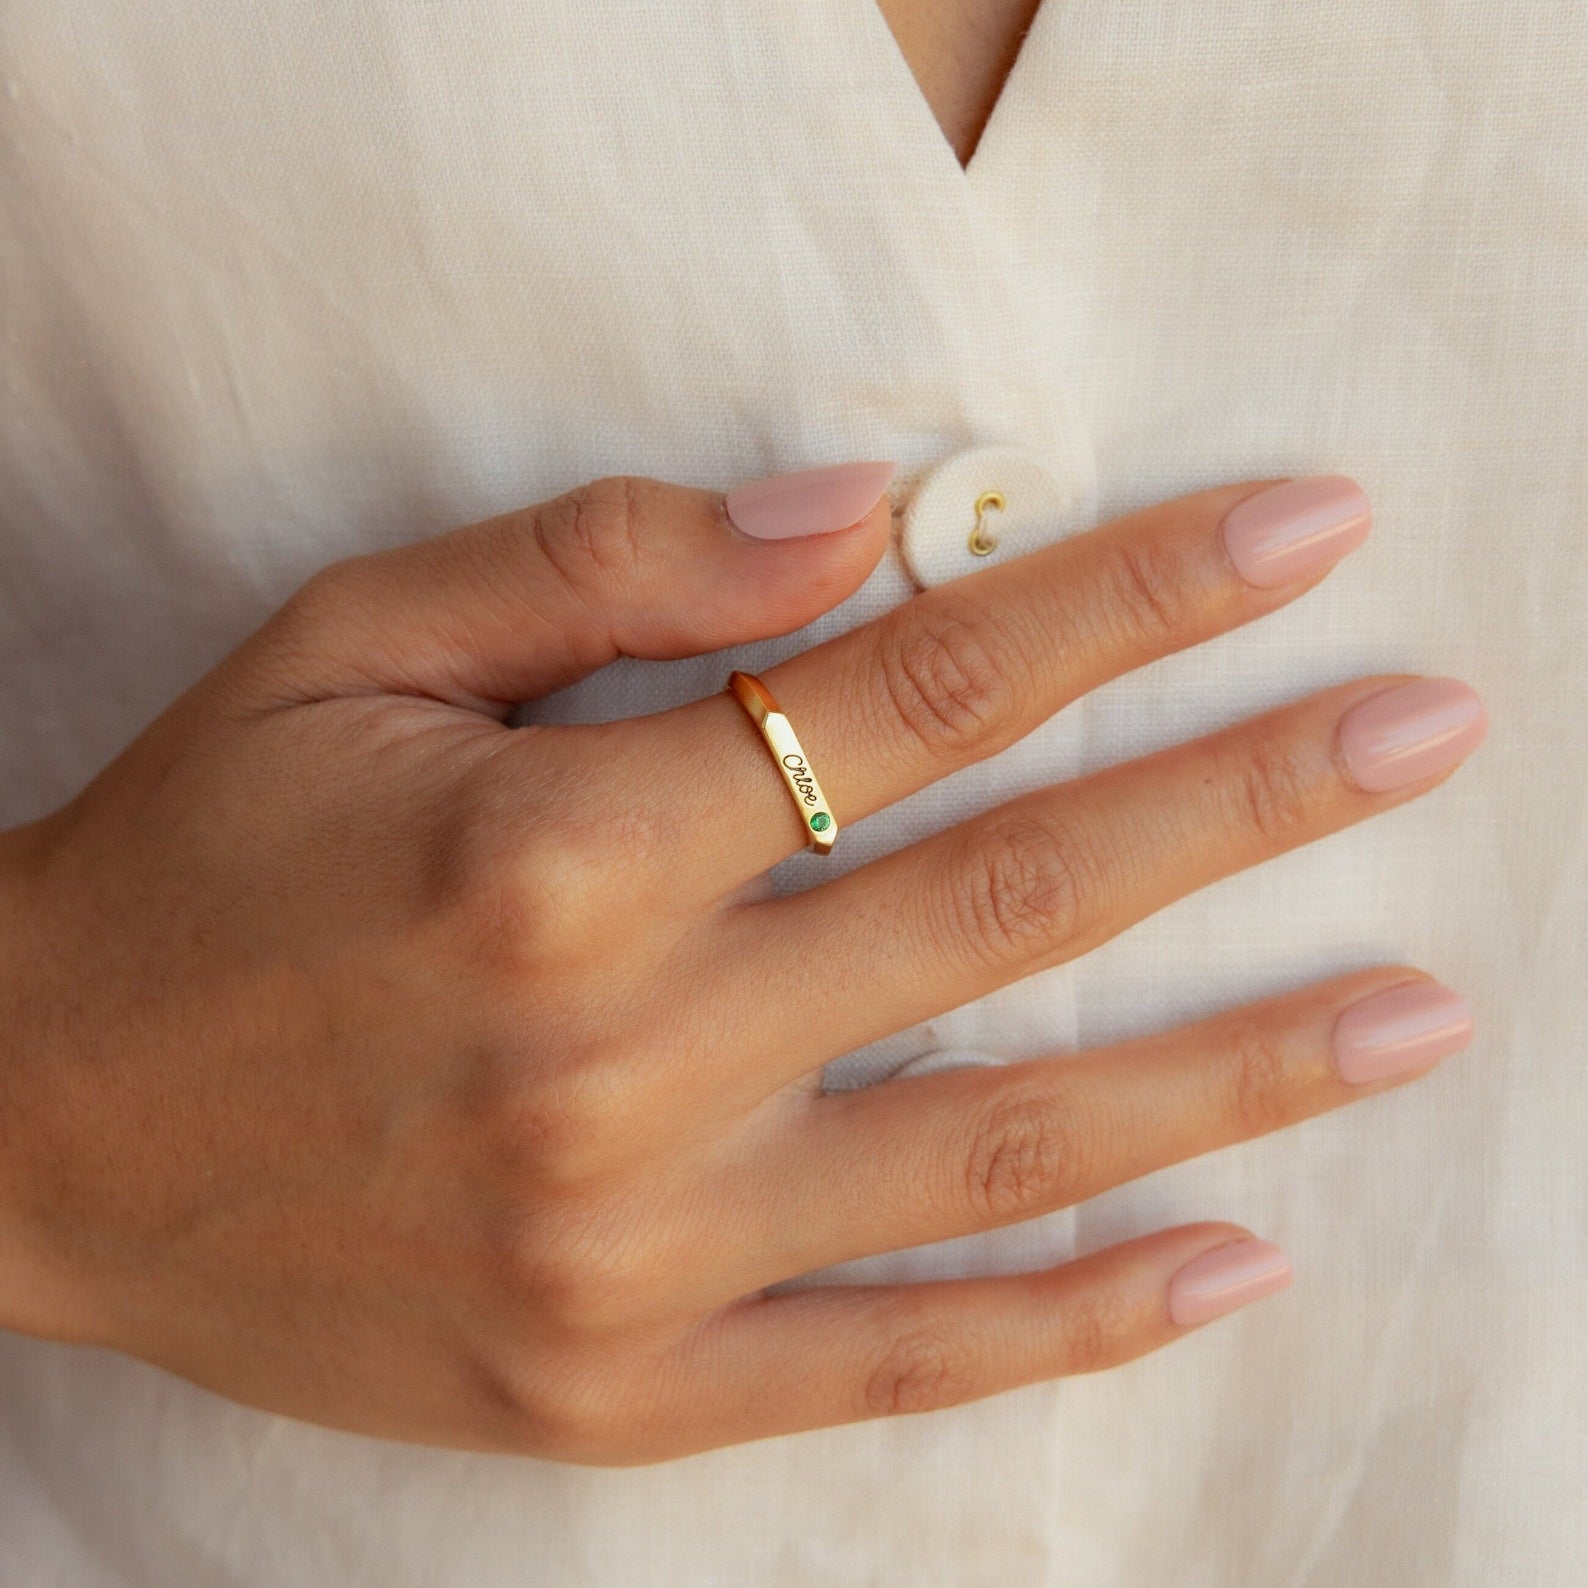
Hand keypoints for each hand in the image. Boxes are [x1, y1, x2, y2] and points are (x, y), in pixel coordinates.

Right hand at [0, 465, 1483, 1463]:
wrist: (34, 1122)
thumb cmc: (200, 862)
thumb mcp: (350, 647)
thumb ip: (608, 564)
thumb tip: (855, 518)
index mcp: (555, 849)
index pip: (921, 688)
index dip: (1131, 601)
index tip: (1301, 539)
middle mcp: (622, 1056)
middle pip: (1011, 897)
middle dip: (1247, 797)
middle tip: (1425, 730)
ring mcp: (635, 1248)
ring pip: (1006, 1142)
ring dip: (1235, 1069)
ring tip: (1410, 1011)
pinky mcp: (617, 1383)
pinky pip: (900, 1355)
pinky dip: (1075, 1317)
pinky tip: (1231, 1264)